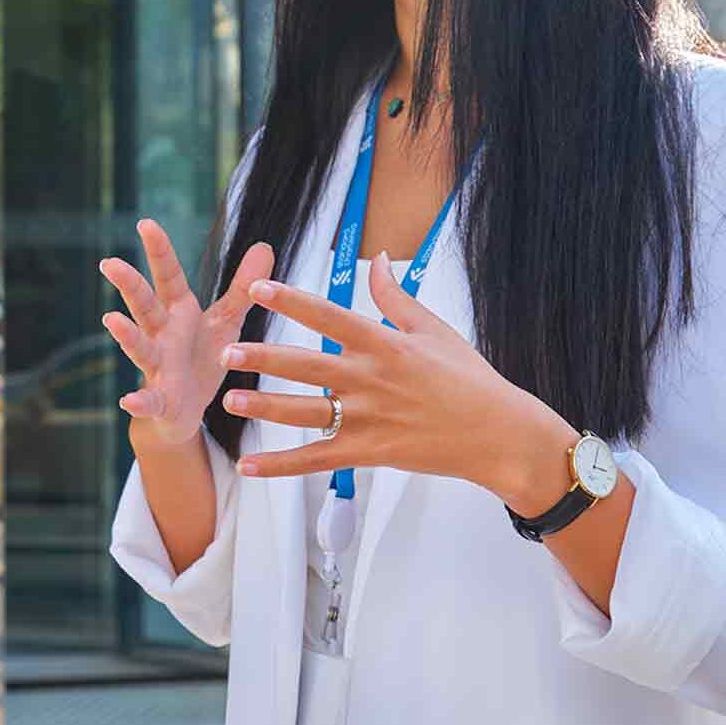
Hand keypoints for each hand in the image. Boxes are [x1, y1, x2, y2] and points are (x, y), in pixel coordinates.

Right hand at [100, 220, 275, 450]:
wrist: (186, 409)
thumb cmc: (202, 358)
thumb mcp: (226, 321)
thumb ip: (242, 288)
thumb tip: (265, 246)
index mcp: (178, 312)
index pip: (168, 276)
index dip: (159, 251)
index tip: (145, 223)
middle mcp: (161, 335)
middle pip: (144, 305)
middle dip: (129, 285)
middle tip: (110, 264)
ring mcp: (157, 366)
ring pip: (139, 347)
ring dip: (126, 335)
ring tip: (112, 321)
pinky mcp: (159, 400)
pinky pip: (147, 400)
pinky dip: (138, 401)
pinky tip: (129, 400)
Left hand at [218, 256, 573, 504]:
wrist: (500, 434)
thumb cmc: (469, 379)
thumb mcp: (434, 330)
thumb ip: (395, 297)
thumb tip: (377, 259)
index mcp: (385, 345)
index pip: (330, 317)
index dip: (293, 302)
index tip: (258, 289)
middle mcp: (371, 380)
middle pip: (307, 366)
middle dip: (265, 358)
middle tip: (226, 351)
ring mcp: (368, 419)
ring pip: (305, 413)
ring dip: (265, 408)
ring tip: (229, 400)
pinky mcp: (368, 453)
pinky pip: (316, 460)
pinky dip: (280, 466)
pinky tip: (248, 466)